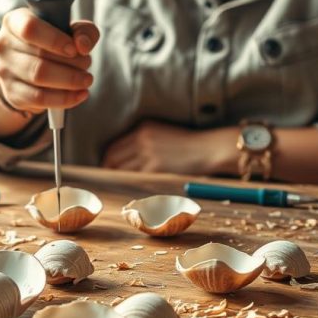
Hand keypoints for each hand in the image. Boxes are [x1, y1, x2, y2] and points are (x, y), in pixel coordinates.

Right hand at [0, 8, 99, 113]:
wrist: (26, 68)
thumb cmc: (51, 43)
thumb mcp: (70, 30)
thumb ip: (83, 31)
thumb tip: (83, 45)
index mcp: (14, 21)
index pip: (30, 28)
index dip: (55, 40)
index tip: (74, 49)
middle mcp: (4, 45)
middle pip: (39, 57)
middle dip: (71, 63)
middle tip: (87, 64)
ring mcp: (4, 71)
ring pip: (39, 78)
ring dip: (70, 80)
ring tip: (85, 79)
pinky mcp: (11, 94)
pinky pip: (39, 99)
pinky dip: (65, 98)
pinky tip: (80, 94)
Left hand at [102, 120, 234, 174]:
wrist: (208, 149)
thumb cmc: (188, 145)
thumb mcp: (163, 134)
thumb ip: (144, 141)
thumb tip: (124, 159)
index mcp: (143, 128)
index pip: (115, 146)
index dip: (109, 160)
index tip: (109, 169)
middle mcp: (142, 138)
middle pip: (113, 157)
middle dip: (110, 170)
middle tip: (111, 182)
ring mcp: (148, 153)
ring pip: (122, 169)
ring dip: (120, 179)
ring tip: (122, 187)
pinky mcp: (155, 167)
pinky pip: (135, 178)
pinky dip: (132, 184)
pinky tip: (134, 189)